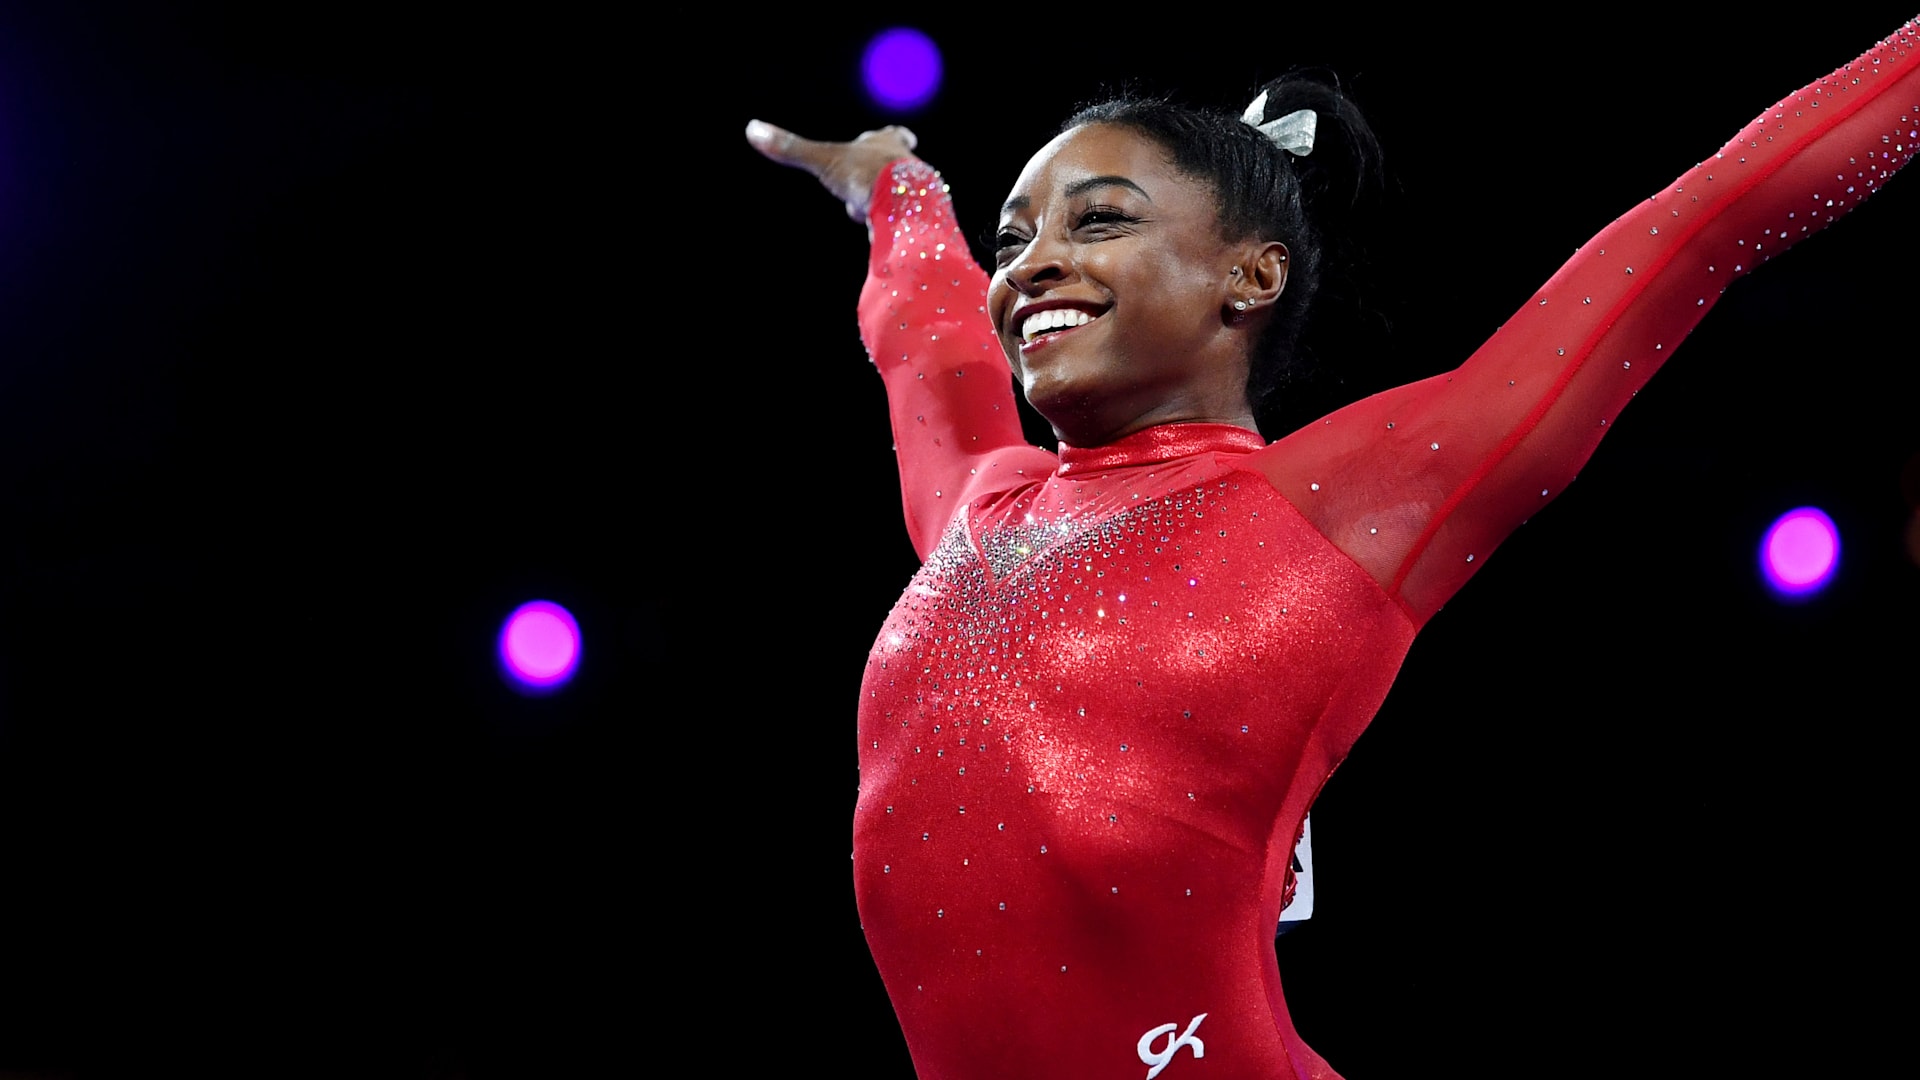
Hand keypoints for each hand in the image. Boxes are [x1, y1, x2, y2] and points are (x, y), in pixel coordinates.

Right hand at [744, 119, 920, 225]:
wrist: (903, 205)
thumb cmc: (865, 175)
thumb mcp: (822, 160)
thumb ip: (791, 149)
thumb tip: (751, 129)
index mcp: (887, 143)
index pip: (893, 135)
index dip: (893, 136)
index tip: (905, 136)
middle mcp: (908, 165)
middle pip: (892, 169)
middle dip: (878, 180)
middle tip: (866, 188)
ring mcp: (918, 192)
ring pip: (896, 196)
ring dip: (881, 206)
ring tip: (869, 214)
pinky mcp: (922, 218)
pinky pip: (902, 222)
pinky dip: (890, 226)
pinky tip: (883, 235)